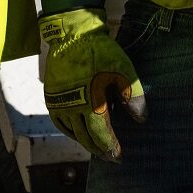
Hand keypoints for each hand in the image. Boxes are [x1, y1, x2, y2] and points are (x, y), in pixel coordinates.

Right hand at [39, 8, 147, 161]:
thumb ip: (133, 96)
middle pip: (85, 138)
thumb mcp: (123, 71)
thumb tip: (141, 118)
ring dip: (84, 141)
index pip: (100, 135)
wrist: (73, 35)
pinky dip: (70, 131)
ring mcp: (59, 103)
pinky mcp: (51, 97)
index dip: (110, 147)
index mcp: (90, 104)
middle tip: (109, 157)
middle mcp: (72, 108)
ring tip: (96, 147)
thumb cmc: (101, 52)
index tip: (118, 156)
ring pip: (72, 132)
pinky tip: (77, 132)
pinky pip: (60, 122)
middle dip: (98, 149)